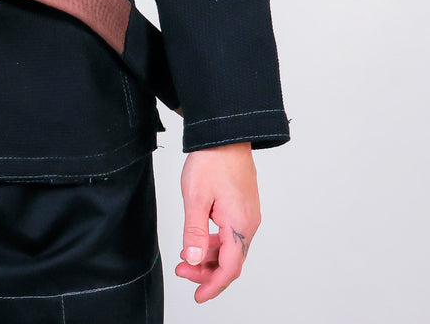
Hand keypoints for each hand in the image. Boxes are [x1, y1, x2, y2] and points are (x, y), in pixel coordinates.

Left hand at [176, 141, 260, 302]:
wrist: (225, 134)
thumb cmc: (211, 161)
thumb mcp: (195, 197)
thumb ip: (194, 231)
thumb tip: (192, 259)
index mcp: (239, 225)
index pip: (229, 268)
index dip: (213, 285)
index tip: (197, 295)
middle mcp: (248, 223)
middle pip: (230, 260)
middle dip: (205, 270)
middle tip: (180, 270)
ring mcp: (247, 215)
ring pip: (229, 247)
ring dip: (207, 255)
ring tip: (183, 255)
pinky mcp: (242, 206)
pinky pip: (229, 233)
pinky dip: (213, 241)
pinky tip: (196, 237)